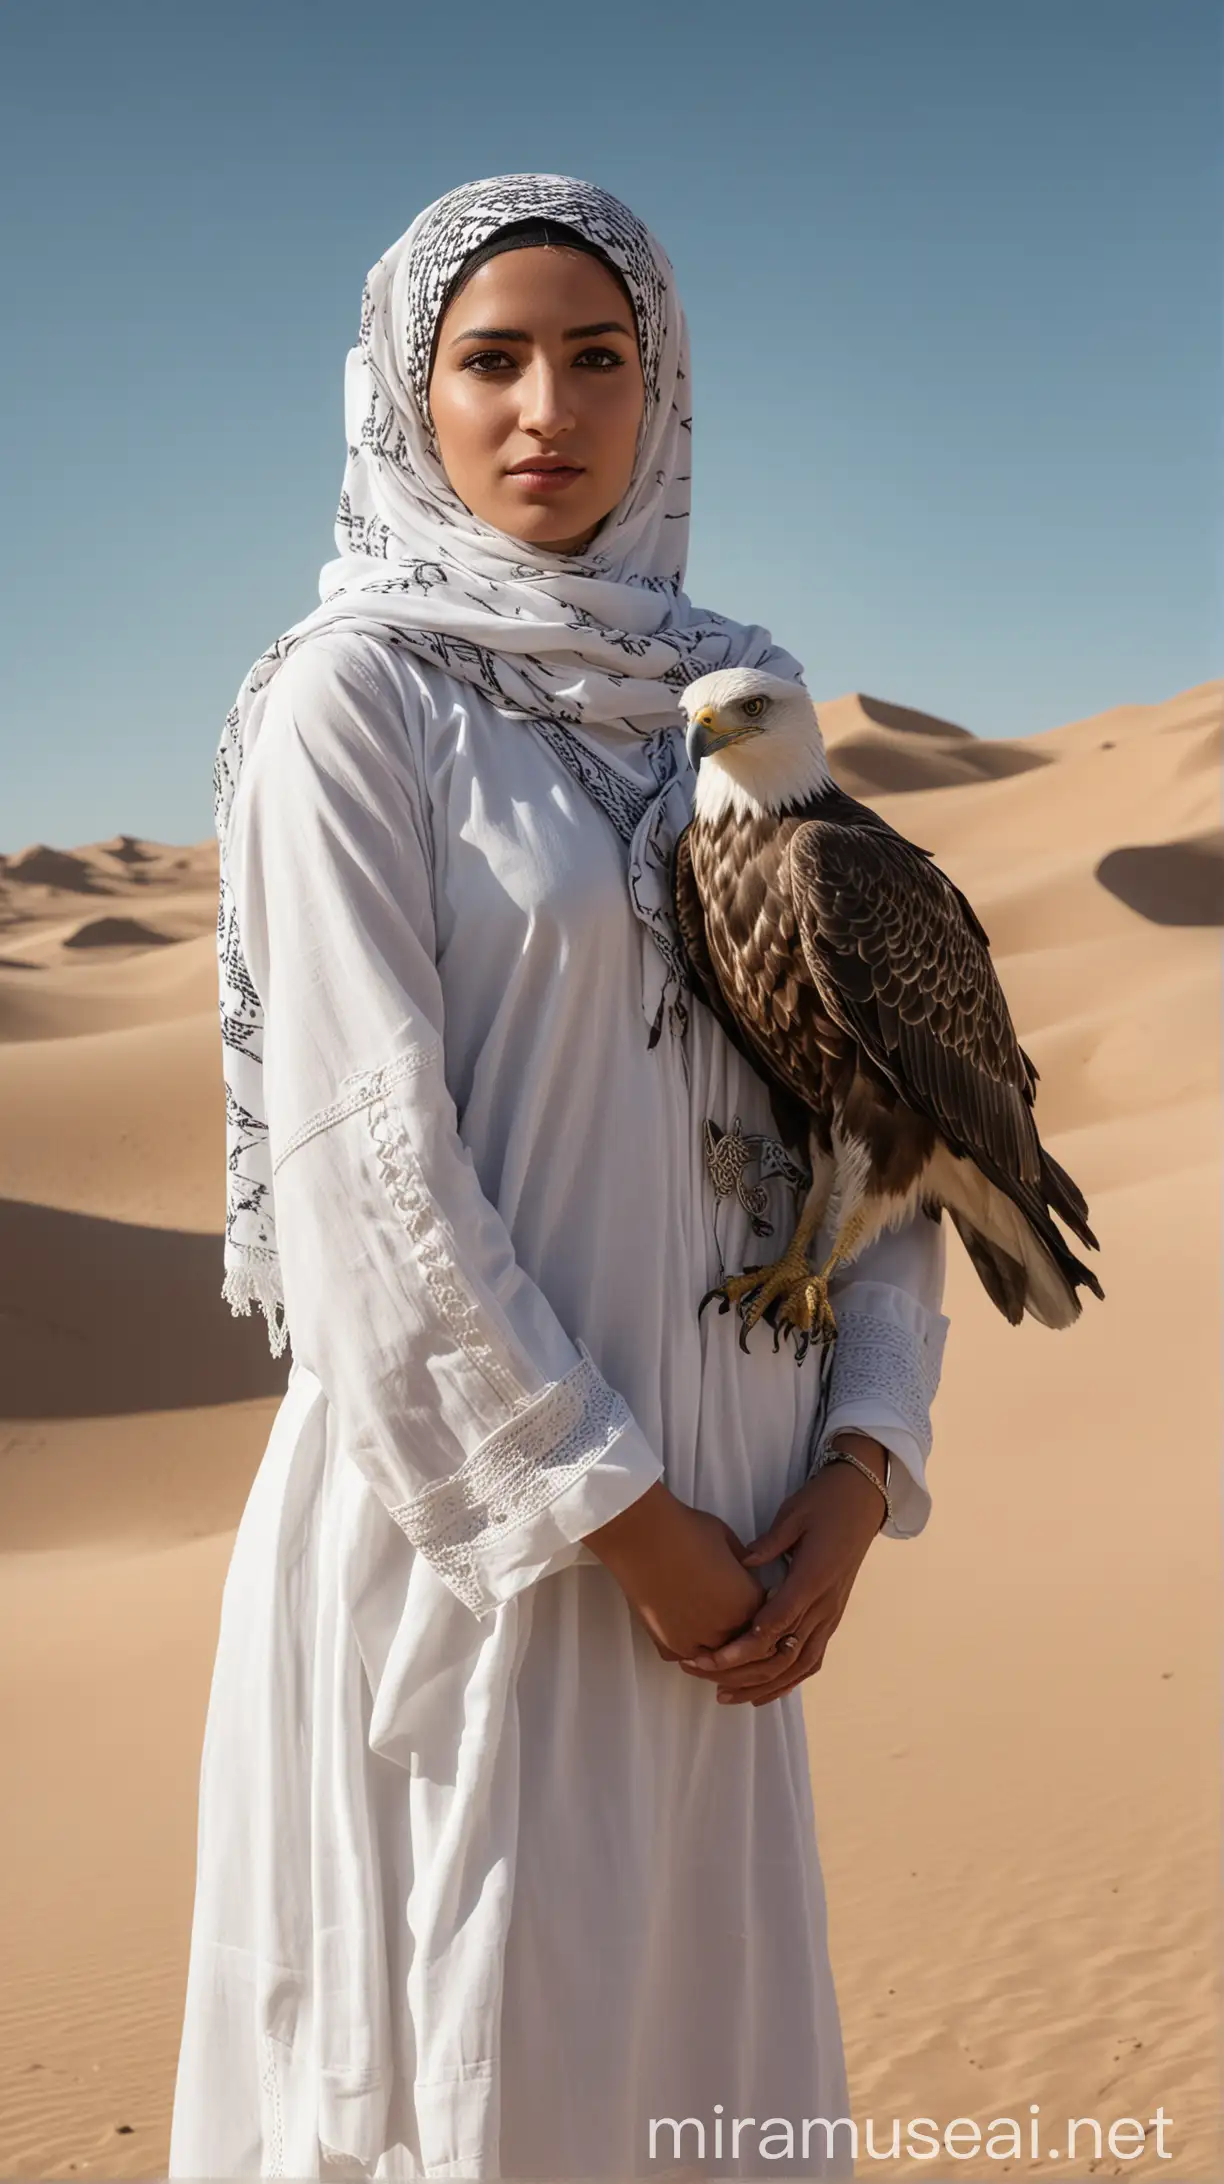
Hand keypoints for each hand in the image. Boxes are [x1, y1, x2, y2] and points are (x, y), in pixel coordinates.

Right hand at [583, 1481, 765, 1661]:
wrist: (642, 1537)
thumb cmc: (687, 1531)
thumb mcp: (728, 1540)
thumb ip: (744, 1563)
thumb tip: (749, 1569)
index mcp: (746, 1604)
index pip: (765, 1616)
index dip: (758, 1605)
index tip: (749, 1595)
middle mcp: (725, 1629)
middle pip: (743, 1640)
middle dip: (739, 1628)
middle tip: (727, 1612)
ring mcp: (695, 1642)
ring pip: (716, 1656)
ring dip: (716, 1644)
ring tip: (707, 1623)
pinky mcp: (668, 1645)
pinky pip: (687, 1656)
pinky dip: (689, 1647)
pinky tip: (685, 1628)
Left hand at [678, 1434, 889, 1704]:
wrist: (863, 1501)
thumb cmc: (824, 1502)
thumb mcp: (794, 1514)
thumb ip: (770, 1543)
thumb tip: (744, 1563)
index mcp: (813, 1578)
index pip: (777, 1623)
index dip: (744, 1645)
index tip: (713, 1657)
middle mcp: (825, 1605)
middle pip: (783, 1654)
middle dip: (741, 1671)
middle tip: (701, 1672)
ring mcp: (831, 1615)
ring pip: (798, 1666)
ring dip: (761, 1685)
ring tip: (724, 1696)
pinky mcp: (832, 1618)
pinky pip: (812, 1660)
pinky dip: (787, 1682)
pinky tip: (762, 1693)